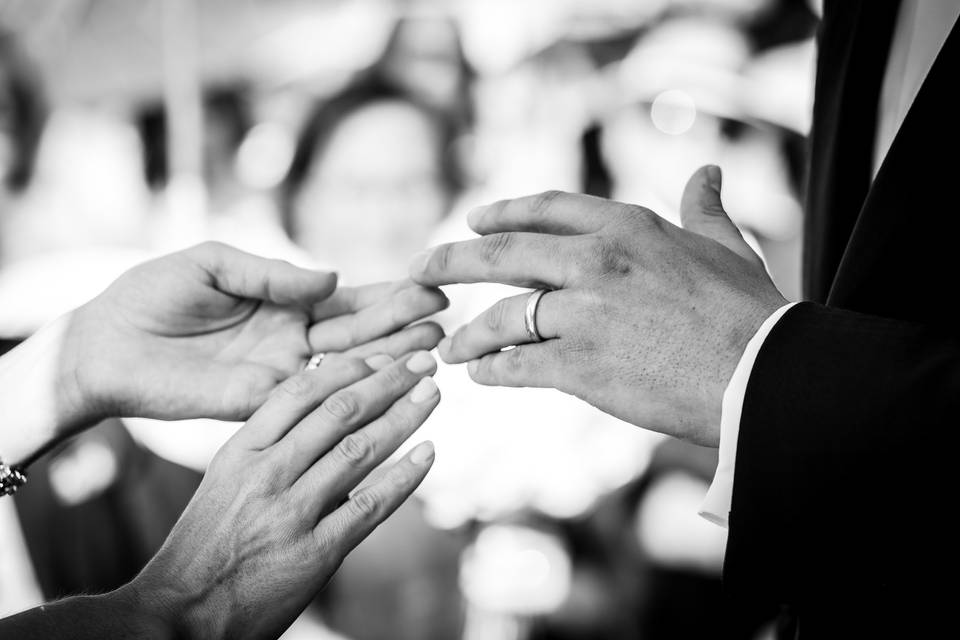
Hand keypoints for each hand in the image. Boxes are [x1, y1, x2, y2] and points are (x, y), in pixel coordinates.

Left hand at [65, 242, 446, 424]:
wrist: (104, 343)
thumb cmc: (153, 294)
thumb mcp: (214, 264)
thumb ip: (272, 273)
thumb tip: (333, 277)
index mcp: (285, 302)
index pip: (349, 299)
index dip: (390, 294)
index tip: (429, 286)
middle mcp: (292, 340)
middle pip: (360, 332)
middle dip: (403, 325)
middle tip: (445, 318)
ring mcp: (280, 373)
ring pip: (346, 366)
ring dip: (391, 357)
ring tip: (433, 345)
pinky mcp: (260, 402)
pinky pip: (314, 395)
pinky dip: (352, 386)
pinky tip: (387, 376)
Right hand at [118, 350, 440, 638]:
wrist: (182, 614)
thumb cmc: (207, 544)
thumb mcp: (226, 481)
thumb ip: (271, 447)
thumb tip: (330, 414)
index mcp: (241, 451)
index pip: (300, 392)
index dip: (347, 368)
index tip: (380, 356)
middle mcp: (266, 475)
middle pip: (338, 413)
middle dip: (386, 381)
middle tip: (421, 362)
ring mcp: (291, 514)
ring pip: (359, 450)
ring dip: (403, 417)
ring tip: (431, 393)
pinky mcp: (315, 553)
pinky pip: (369, 506)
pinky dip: (403, 477)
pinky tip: (427, 453)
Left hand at [409, 166, 785, 444]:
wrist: (761, 376)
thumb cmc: (748, 313)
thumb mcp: (726, 247)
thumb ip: (704, 208)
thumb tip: (708, 172)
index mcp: (624, 226)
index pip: (543, 210)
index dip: (500, 214)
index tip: (472, 221)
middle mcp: (594, 261)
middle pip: (501, 253)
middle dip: (452, 261)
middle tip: (419, 270)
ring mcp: (583, 314)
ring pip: (502, 316)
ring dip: (469, 334)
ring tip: (450, 348)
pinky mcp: (580, 366)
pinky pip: (517, 366)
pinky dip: (492, 371)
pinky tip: (481, 377)